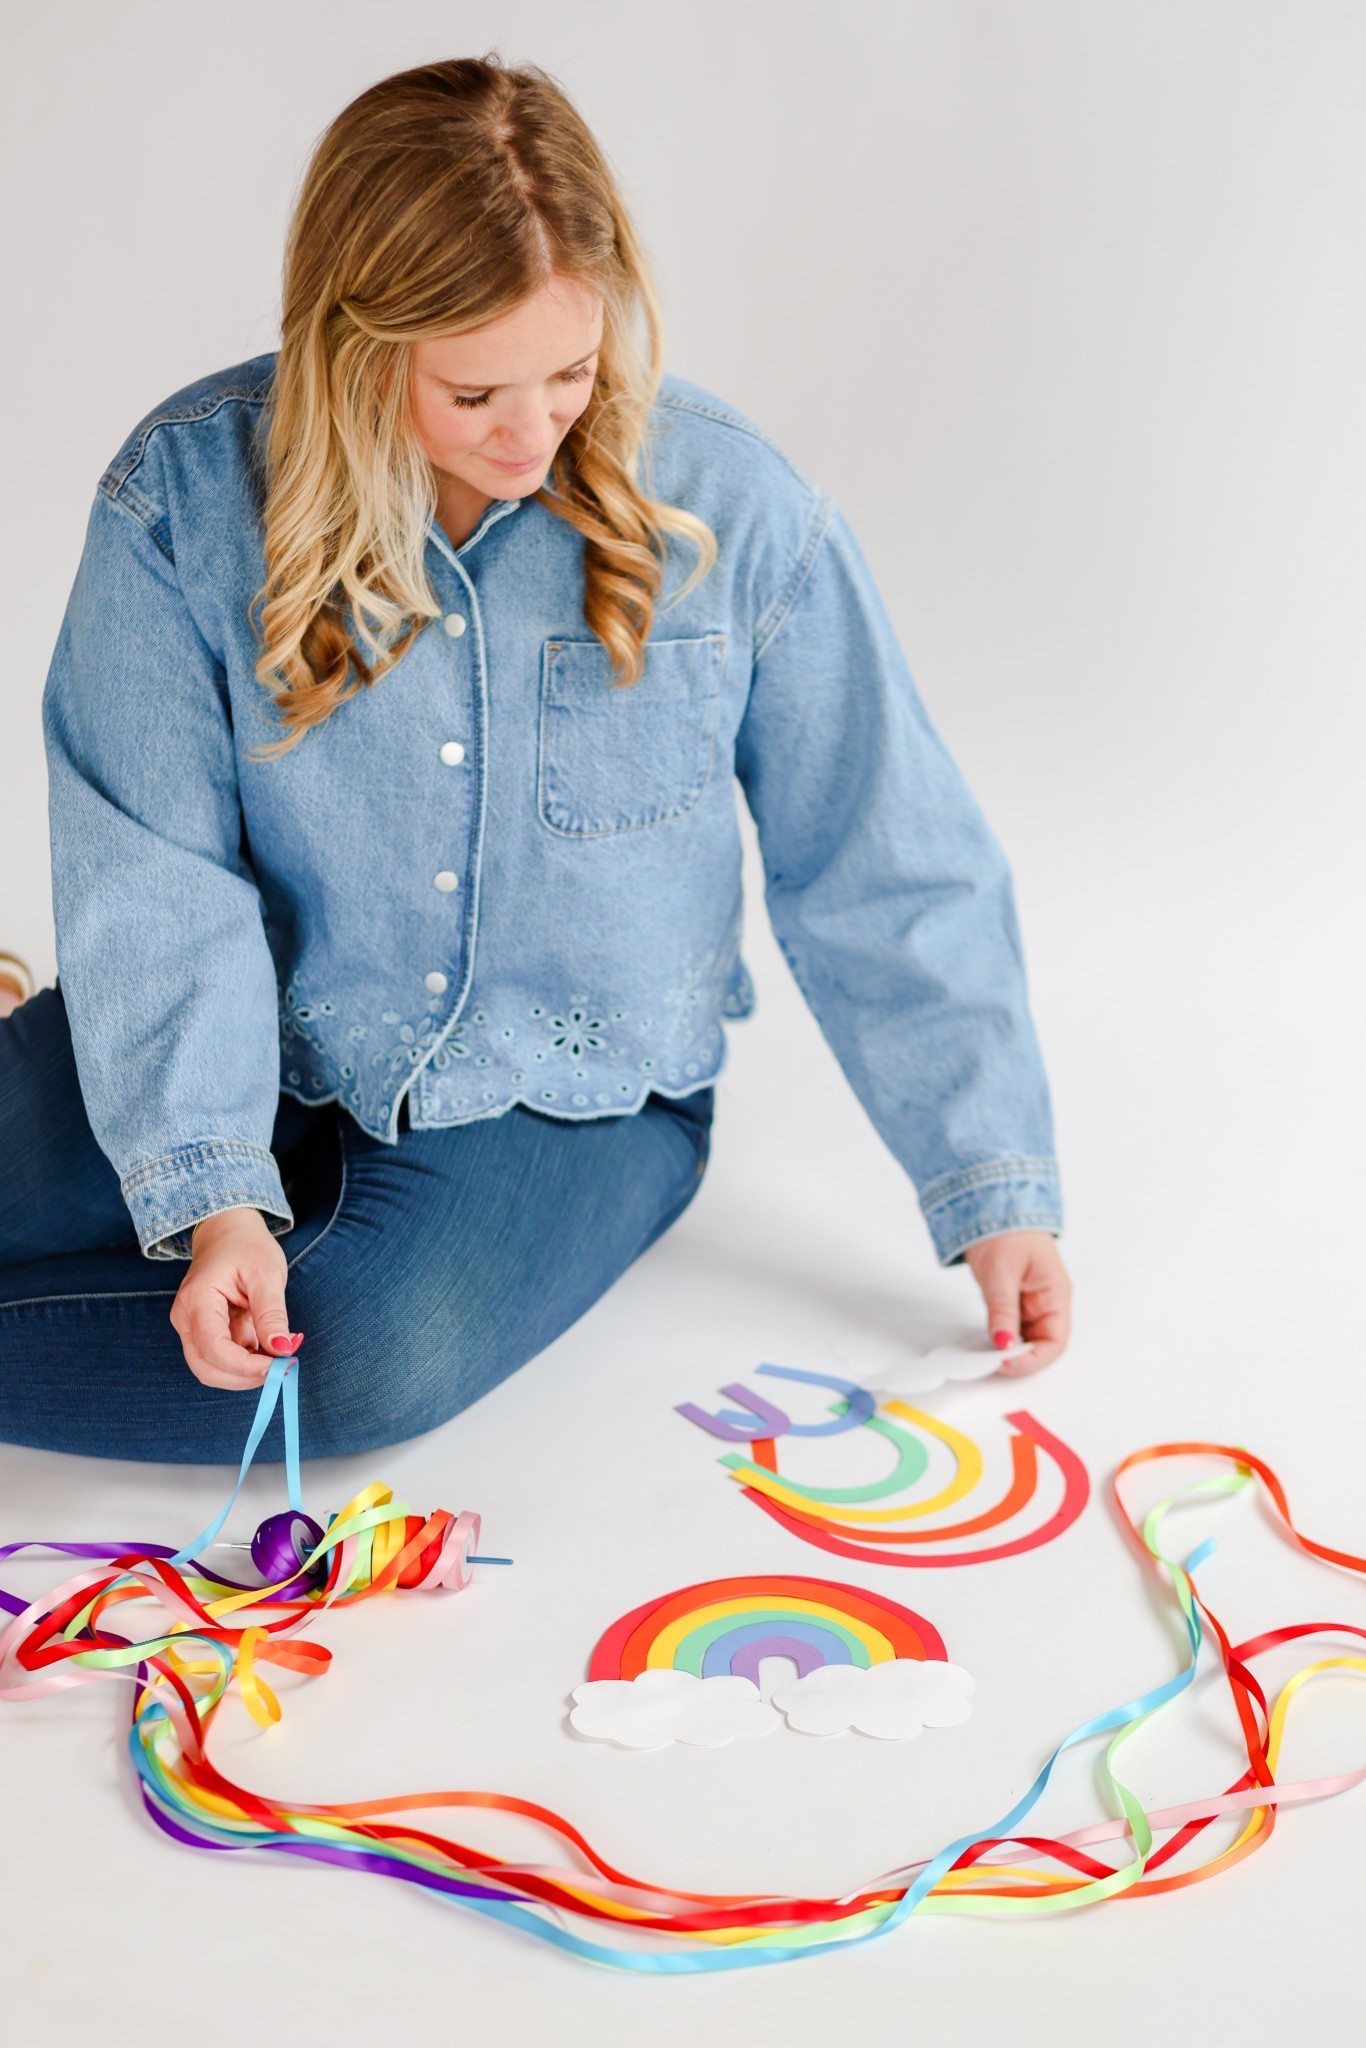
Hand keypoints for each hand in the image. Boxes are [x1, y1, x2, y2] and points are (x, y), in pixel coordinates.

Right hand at [170, 1207, 296, 1390]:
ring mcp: (191, 1328)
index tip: (278, 1366)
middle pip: (206, 1368)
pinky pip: (220, 1359)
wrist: (227, 1233)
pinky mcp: (203, 1333)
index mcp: (197, 1300)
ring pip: (212, 1369)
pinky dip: (245, 1363)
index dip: (245, 1366)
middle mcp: (186, 1319)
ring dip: (244, 1373)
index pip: (213, 1348)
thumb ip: (272, 1314)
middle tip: (280, 1370)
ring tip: (276, 1357)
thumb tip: (282, 1350)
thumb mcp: (267, 1274)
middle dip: (243, 1377)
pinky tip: (267, 1350)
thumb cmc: (246, 1247)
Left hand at [960, 1230, 1071, 1375]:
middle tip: (992, 1363)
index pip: (1055, 1340)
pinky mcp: (1015, 1298)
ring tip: (987, 1354)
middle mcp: (1048, 1301)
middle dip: (1020, 1358)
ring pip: (1027, 1337)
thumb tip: (1003, 1343)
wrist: (992, 1203)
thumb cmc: (1006, 1229)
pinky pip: (1014, 1326)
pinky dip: (1002, 1336)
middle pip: (1042, 1343)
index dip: (1033, 1359)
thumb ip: (1003, 1310)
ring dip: (1010, 1348)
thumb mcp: (1001, 1273)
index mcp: (1055, 1293)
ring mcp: (1032, 1300)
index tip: (1006, 1364)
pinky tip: (987, 1340)